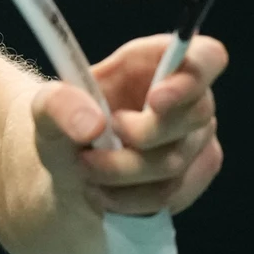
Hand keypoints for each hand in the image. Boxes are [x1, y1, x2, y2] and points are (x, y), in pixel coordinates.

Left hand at [32, 34, 227, 216]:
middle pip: (194, 116)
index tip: (156, 100)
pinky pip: (170, 194)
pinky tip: (102, 191)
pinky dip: (128, 197)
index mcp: (157, 61)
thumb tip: (93, 124)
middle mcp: (188, 98)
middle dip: (141, 135)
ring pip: (175, 162)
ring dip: (121, 171)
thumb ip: (58, 104)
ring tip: (85, 167)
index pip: (207, 56)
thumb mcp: (46, 108)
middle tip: (94, 142)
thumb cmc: (67, 126)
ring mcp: (195, 139)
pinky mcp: (192, 178)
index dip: (192, 77)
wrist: (70, 173)